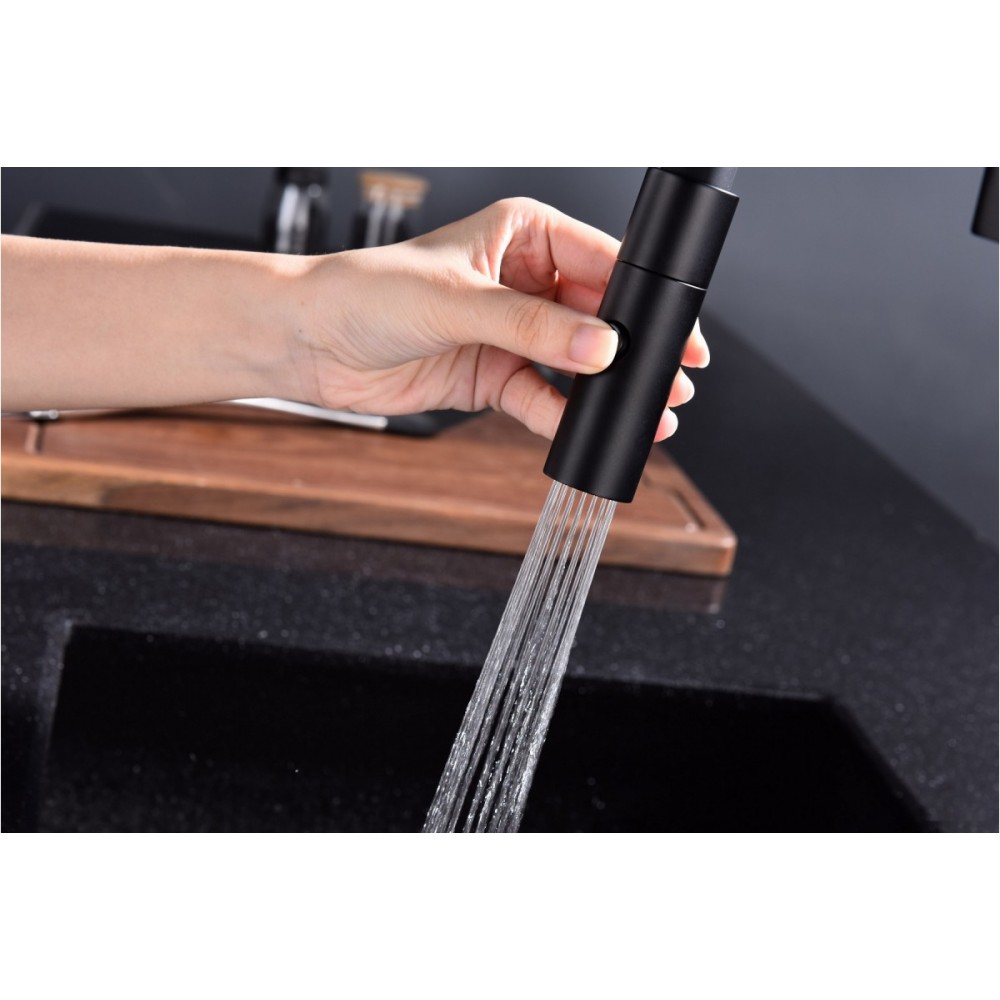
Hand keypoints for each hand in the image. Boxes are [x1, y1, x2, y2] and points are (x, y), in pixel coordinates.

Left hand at [293, 198, 708, 439]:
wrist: (309, 343)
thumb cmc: (365, 293)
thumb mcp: (457, 301)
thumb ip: (531, 327)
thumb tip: (599, 346)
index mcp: (522, 235)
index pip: (602, 261)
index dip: (643, 298)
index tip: (677, 331)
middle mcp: (522, 281)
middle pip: (598, 317)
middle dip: (635, 350)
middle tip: (674, 378)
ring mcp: (510, 333)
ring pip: (576, 362)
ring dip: (609, 388)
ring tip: (649, 410)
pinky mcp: (492, 376)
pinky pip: (542, 399)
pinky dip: (566, 417)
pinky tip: (590, 430)